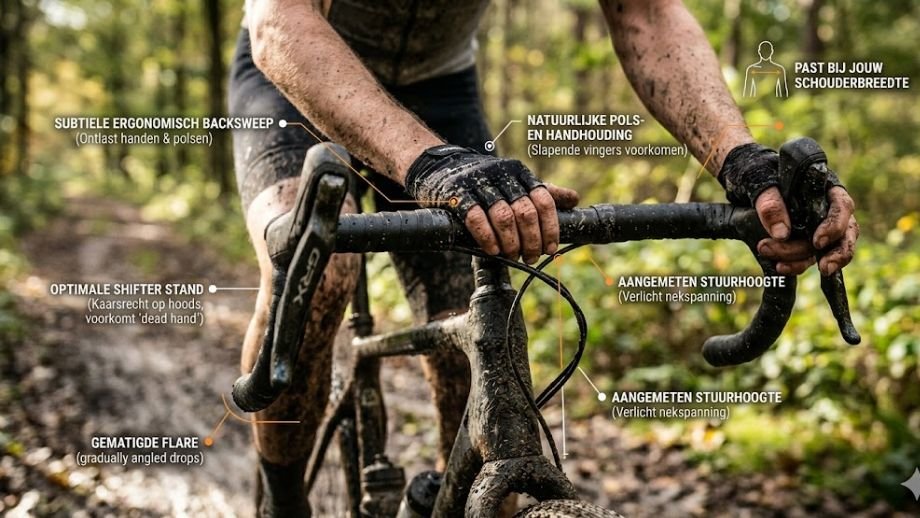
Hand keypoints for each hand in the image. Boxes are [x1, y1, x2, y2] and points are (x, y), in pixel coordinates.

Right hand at [405, 145, 578, 263]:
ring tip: (512, 256)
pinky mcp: (457, 194)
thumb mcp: (515, 182)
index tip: (550, 249)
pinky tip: (492, 250)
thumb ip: (542, 192)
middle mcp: (502, 176)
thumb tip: (574, 199)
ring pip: (503, 217)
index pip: (544, 201)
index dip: (550, 228)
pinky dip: (487, 238)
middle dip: (531, 240)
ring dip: (511, 242)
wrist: (441, 167)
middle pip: (525, 212)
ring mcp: (479, 183)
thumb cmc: (484, 181)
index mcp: (520, 173)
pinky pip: (476, 218)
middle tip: (529, 257)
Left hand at [718, 143, 858, 275]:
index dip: (835, 226)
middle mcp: (826, 210)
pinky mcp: (803, 242)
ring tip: (779, 264)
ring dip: (802, 260)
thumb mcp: (762, 184)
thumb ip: (771, 204)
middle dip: (837, 254)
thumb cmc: (760, 175)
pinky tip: (779, 268)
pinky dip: (794, 265)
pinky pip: (806, 258)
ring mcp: (816, 228)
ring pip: (823, 250)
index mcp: (825, 189)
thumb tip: (781, 234)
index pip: (842, 207)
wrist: (746, 183)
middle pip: (845, 234)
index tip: (817, 242)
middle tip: (825, 268)